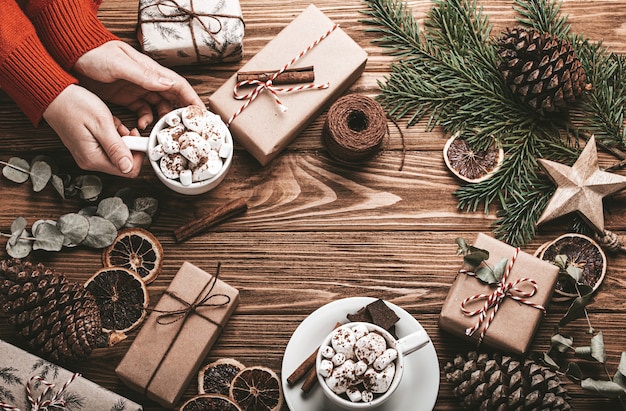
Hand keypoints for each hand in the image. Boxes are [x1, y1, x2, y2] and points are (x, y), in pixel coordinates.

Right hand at [43, 84, 143, 176]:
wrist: (54, 96)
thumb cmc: (74, 105)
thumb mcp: (101, 124)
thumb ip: (116, 148)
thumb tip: (128, 167)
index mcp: (93, 159)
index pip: (128, 170)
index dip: (138, 155)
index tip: (139, 139)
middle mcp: (90, 161)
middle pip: (123, 162)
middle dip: (129, 144)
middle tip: (124, 128)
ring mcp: (88, 155)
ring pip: (117, 152)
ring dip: (121, 138)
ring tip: (111, 124)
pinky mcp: (88, 147)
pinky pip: (109, 146)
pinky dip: (112, 134)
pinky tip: (106, 124)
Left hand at [73, 40, 204, 128]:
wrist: (72, 55)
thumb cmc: (96, 54)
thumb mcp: (120, 65)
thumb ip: (144, 76)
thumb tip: (167, 85)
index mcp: (150, 71)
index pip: (178, 86)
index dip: (191, 99)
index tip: (201, 114)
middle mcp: (148, 81)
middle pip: (172, 99)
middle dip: (181, 114)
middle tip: (186, 129)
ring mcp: (138, 90)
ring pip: (159, 107)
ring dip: (162, 120)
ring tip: (163, 131)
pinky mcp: (127, 98)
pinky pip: (143, 112)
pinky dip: (145, 120)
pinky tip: (141, 127)